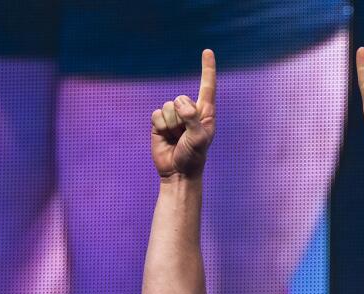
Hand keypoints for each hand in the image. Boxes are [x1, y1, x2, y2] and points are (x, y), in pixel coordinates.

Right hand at [151, 49, 215, 177]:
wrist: (177, 172)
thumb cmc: (193, 157)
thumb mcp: (199, 139)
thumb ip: (193, 120)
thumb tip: (181, 105)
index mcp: (205, 113)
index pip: (207, 87)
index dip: (207, 69)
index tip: (207, 51)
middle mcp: (190, 111)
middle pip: (181, 98)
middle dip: (181, 116)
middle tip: (185, 135)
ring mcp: (174, 116)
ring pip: (168, 106)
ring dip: (171, 124)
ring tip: (176, 138)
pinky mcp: (160, 122)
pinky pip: (156, 114)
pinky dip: (160, 126)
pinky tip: (166, 137)